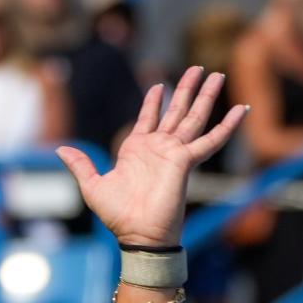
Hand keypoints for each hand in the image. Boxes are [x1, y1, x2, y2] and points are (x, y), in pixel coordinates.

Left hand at [56, 68, 248, 247]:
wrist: (136, 234)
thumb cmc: (117, 216)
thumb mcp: (92, 186)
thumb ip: (80, 164)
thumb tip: (60, 149)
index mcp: (137, 150)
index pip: (148, 118)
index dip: (153, 101)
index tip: (158, 84)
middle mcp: (158, 148)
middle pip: (177, 110)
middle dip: (186, 88)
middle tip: (197, 67)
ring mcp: (174, 152)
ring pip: (195, 116)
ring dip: (206, 95)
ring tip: (217, 73)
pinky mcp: (186, 160)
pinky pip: (212, 140)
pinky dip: (228, 125)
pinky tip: (242, 109)